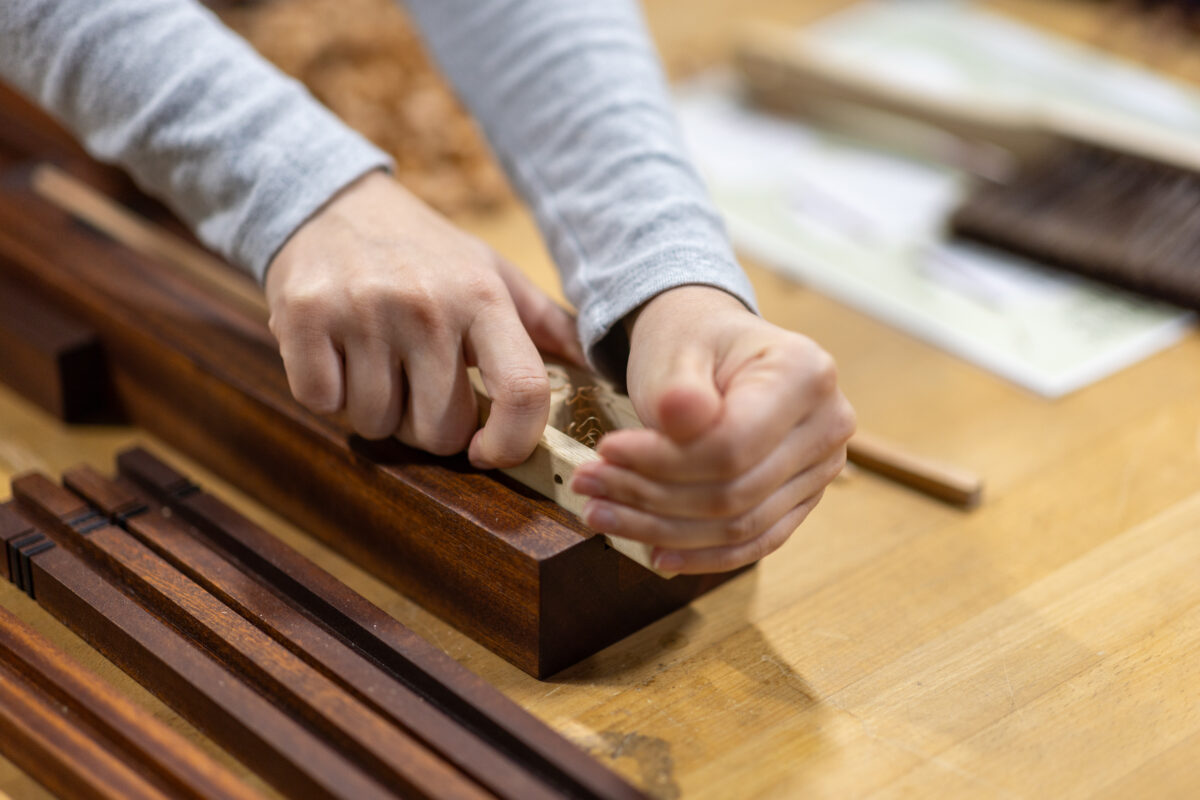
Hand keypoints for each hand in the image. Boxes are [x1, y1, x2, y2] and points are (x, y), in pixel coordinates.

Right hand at [265, 170, 584, 466]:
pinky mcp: (304, 316)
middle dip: (427, 426)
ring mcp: (363, 310)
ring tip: (374, 360)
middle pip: (439, 430)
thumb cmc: (425, 253)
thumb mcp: (492, 274)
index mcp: (483, 297)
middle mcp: (427, 304)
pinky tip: (334, 353)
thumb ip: (547, 326)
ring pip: (377, 423)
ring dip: (374, 408)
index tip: (487, 451)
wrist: (330, 201)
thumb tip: (602, 367)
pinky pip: (322, 401)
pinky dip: (326, 391)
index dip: (510, 442)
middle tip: (415, 385)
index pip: (521, 392)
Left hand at [571, 286, 854, 573]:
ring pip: (741, 524)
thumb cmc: (694, 340)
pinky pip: (755, 542)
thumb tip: (683, 418)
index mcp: (806, 374)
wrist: (714, 347)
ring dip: (663, 530)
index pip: (732, 444)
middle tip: (587, 486)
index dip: (663, 461)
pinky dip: (702, 554)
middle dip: (651, 498)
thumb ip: (679, 387)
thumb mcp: (677, 349)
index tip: (605, 450)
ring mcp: (823, 468)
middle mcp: (829, 425)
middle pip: (735, 490)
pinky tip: (653, 554)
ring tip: (601, 513)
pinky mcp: (803, 499)